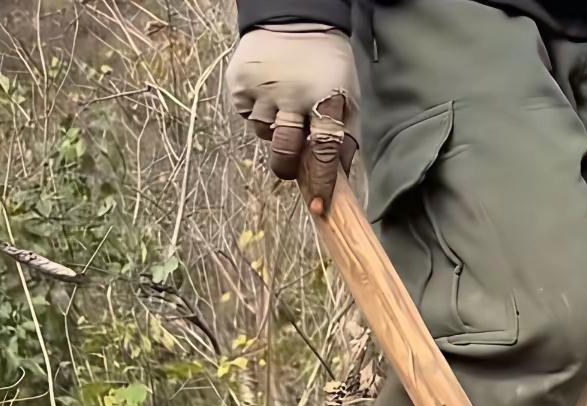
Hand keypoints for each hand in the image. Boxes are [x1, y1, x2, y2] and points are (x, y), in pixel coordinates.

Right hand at [226, 26, 359, 213]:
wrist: (295, 18)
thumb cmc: (327, 66)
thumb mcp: (346, 97)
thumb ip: (344, 139)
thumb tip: (340, 181)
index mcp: (326, 100)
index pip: (324, 151)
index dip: (321, 182)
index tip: (318, 207)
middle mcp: (292, 96)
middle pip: (285, 152)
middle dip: (287, 167)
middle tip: (290, 163)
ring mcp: (263, 90)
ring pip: (264, 135)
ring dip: (274, 131)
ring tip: (283, 106)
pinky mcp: (240, 84)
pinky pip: (247, 116)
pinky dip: (258, 113)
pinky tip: (269, 95)